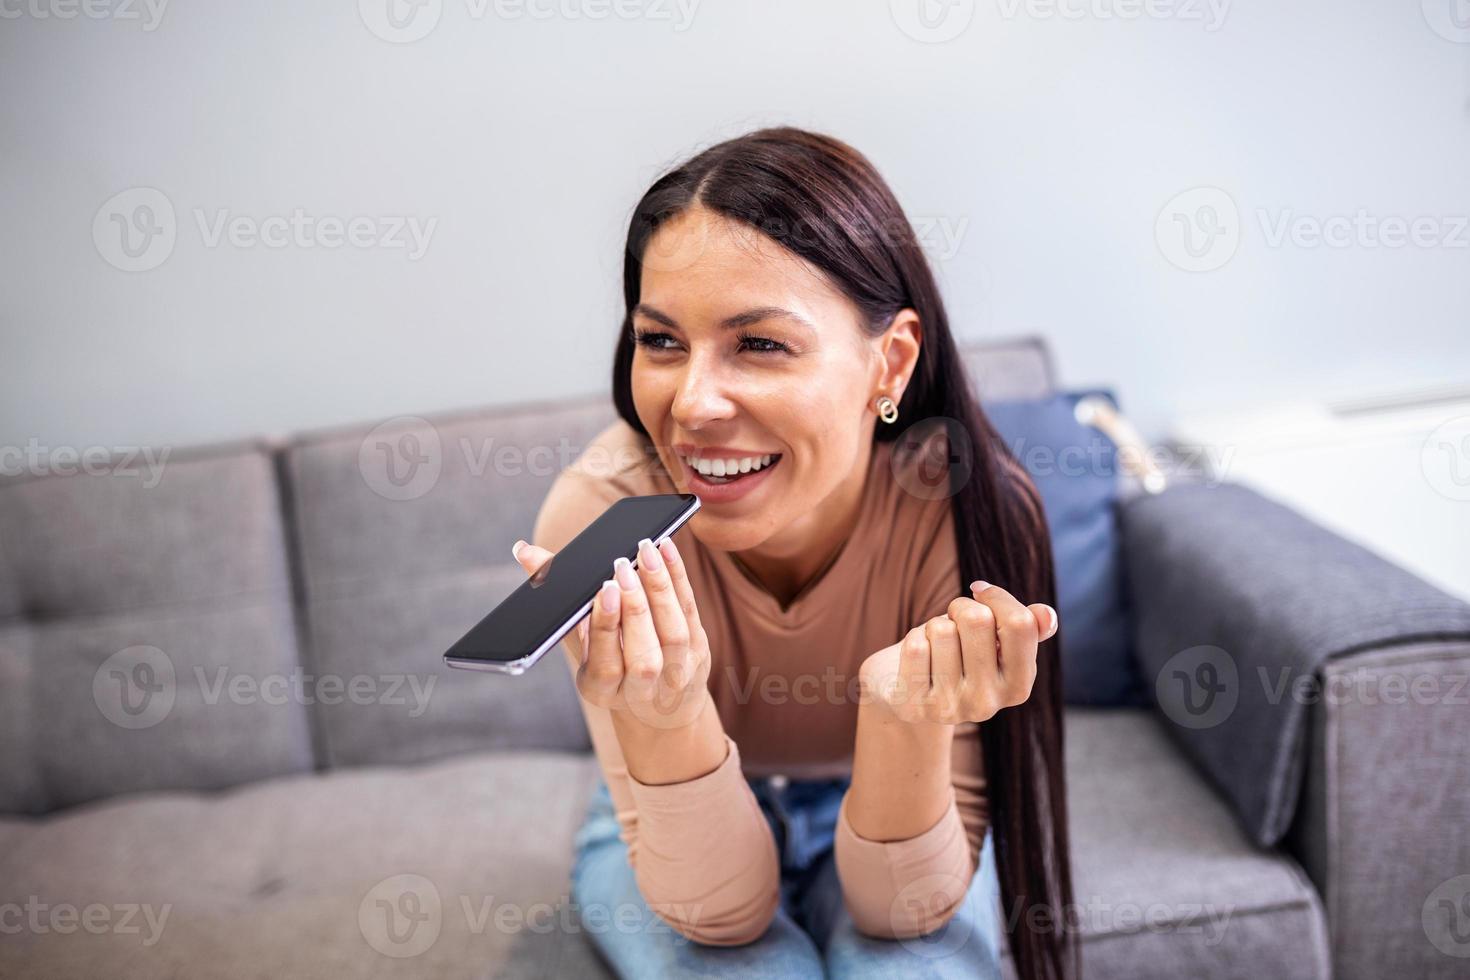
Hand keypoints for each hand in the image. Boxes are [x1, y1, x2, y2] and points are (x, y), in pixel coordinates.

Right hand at [512, 535, 711, 729]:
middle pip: (643, 652)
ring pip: (673, 632)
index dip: (606, 626)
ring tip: (646, 550)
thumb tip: (524, 551)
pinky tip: (666, 548)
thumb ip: (556, 600)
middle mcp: (642, 690)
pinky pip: (691, 612)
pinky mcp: (700, 653)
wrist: (658, 705)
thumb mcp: (579, 642)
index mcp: (602, 690)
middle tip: (622, 565)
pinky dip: (679, 578)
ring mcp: (676, 674)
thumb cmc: (610, 662)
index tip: (604, 590)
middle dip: (634, 607)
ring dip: (660, 588)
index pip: (606, 662)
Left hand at [859, 581, 1057, 725]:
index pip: (1021, 623)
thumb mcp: (997, 640)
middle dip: (960, 607)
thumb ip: (1028, 628)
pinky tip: (918, 658)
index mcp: (1018, 687)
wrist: (913, 689)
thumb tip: (1047, 616)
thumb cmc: (960, 653)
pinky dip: (913, 639)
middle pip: (978, 619)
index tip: (980, 594)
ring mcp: (950, 708)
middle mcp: (988, 704)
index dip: (996, 597)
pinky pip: (915, 646)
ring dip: (934, 625)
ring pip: (941, 628)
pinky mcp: (914, 706)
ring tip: (937, 645)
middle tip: (955, 623)